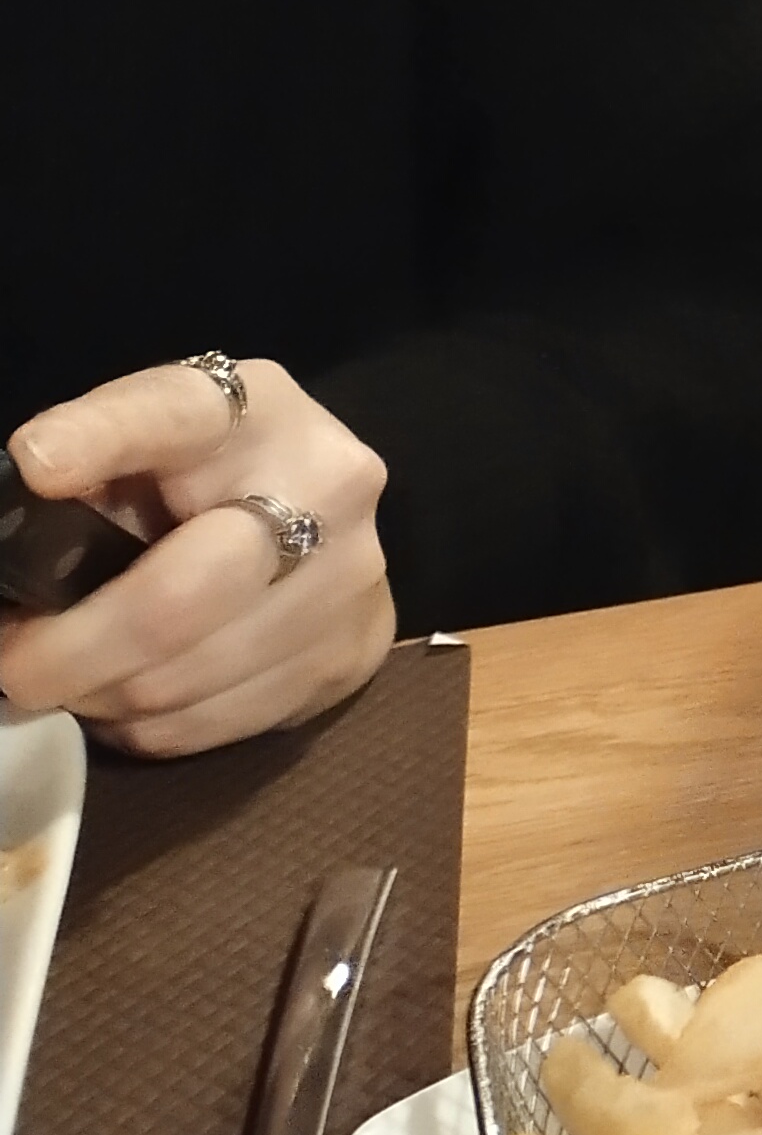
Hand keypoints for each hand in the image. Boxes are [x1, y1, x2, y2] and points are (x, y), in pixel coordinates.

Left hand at [0, 359, 392, 755]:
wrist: (325, 516)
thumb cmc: (201, 475)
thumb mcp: (146, 442)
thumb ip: (86, 461)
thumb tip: (22, 498)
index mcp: (258, 409)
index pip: (176, 415)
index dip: (100, 440)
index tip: (37, 463)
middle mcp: (327, 483)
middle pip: (174, 600)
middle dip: (69, 653)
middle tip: (17, 667)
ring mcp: (352, 574)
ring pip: (183, 680)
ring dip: (103, 695)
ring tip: (82, 675)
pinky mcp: (355, 650)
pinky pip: (214, 723)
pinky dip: (153, 725)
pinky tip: (142, 693)